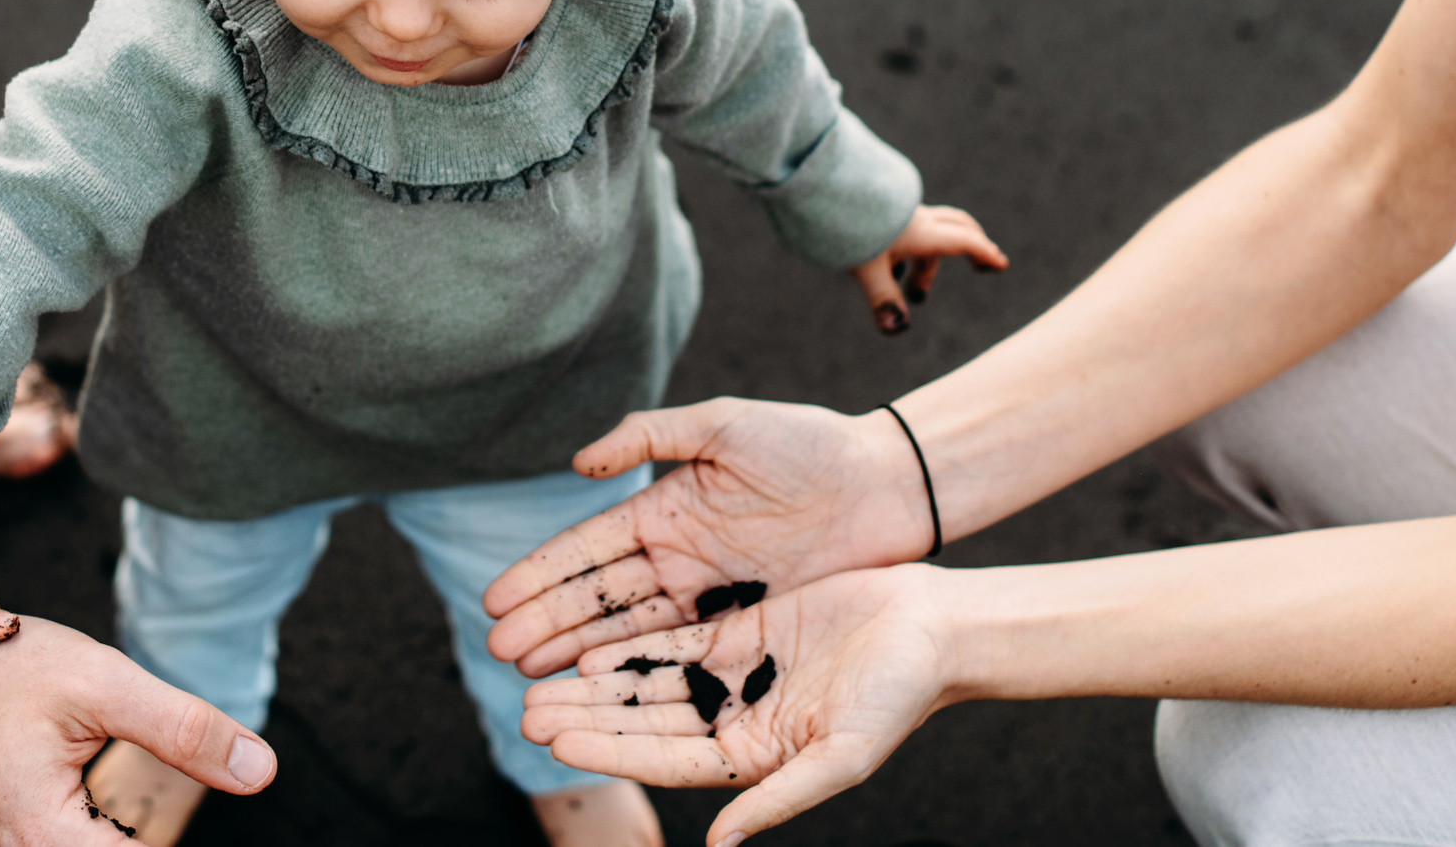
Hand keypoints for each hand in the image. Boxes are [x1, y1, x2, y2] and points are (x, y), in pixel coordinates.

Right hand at [0, 615, 278, 844]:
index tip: (238, 790)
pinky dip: (108, 835)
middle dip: (152, 833)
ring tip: (152, 808)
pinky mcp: (8, 839)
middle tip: (200, 776)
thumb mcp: (99, 683)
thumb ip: (182, 729)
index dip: (179, 839)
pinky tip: (122, 813)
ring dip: (130, 833)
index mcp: (46, 838)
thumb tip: (260, 770)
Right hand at [483, 398, 932, 676]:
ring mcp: (709, 595)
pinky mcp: (745, 624)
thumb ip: (649, 434)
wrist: (886, 487)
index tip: (495, 600)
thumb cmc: (808, 444)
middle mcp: (677, 556)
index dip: (540, 574)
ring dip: (579, 654)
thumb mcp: (724, 425)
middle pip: (598, 598)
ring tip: (531, 679)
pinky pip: (680, 652)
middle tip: (498, 652)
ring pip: (629, 630)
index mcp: (664, 507)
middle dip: (546, 624)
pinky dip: (637, 668)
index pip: (588, 548)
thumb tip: (578, 463)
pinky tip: (599, 685)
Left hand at [521, 569, 941, 844]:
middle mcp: (733, 722)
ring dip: (595, 687)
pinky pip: (671, 641)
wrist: (931, 630)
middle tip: (525, 713)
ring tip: (538, 683)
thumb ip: (779, 797)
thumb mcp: (844, 755)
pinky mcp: (738, 631)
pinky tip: (587, 651)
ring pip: (647, 683)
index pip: (665, 760)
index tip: (557, 743)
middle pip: (643, 724)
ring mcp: (732, 676)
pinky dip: (629, 648)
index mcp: (753, 760)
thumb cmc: (899, 697)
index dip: (611, 751)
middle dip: (586, 720)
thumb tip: (720, 846)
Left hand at [850, 204, 1006, 335]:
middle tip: (979, 266)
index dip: (984, 253)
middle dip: (970, 247)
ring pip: (925, 233)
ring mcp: (897, 210)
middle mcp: (915, 217)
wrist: (823, 181)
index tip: (1000, 264)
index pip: (964, 241)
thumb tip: (896, 330)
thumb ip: (882, 299)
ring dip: (927, 261)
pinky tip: (889, 264)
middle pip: (955, 227)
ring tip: (913, 292)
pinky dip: (907, 250)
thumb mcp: (865, 267)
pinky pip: (904, 228)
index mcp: (922, 231)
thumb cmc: (847, 225)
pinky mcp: (879, 208)